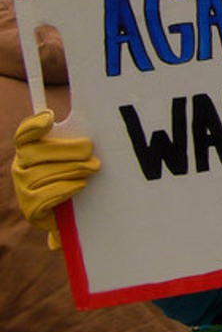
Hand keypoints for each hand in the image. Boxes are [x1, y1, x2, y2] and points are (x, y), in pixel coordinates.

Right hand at [11, 110, 100, 249]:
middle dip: (66, 150)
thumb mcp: (72, 156)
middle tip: (89, 150)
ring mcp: (21, 188)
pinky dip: (65, 189)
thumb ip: (72, 141)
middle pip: (36, 153)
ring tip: (92, 167)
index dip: (33, 125)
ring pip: (42, 175)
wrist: (72, 213)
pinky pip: (45, 196)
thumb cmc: (73, 176)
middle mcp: (19, 167)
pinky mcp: (29, 208)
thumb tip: (82, 133)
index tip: (50, 118)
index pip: (24, 134)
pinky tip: (80, 184)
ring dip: (71, 169)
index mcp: (27, 149)